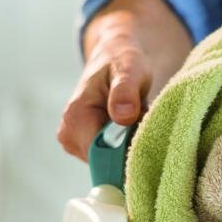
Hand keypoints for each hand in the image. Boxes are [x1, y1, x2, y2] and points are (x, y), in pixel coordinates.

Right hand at [57, 0, 191, 160]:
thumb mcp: (129, 68)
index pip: (101, 157)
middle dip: (132, 152)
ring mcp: (78, 145)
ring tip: (141, 123)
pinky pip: (113, 160)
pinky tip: (136, 130)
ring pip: (112, 164)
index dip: (128, 155)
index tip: (150, 143)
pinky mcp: (88, 149)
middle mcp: (70, 136)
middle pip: (107, 164)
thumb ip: (125, 90)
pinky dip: (129, 149)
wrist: (117, 57)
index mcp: (75, 118)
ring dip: (132, 150)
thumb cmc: (123, 59)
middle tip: (149, 127)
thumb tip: (123, 115)